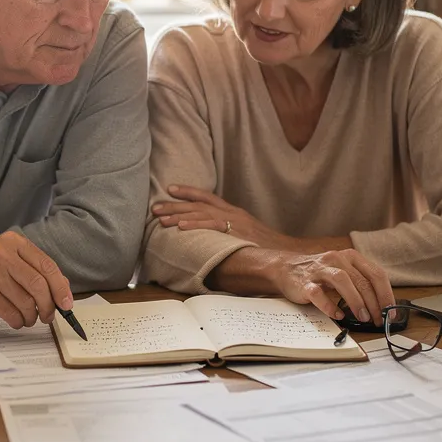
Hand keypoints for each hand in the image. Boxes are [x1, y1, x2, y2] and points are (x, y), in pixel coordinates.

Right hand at [0, 230, 72, 327]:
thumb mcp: (9, 260)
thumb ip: (34, 270)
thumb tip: (63, 291)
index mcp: (14, 242)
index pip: (47, 265)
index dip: (60, 287)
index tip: (66, 303)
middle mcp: (2, 253)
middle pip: (38, 284)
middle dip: (48, 305)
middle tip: (49, 316)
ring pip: (25, 301)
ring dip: (32, 316)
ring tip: (29, 318)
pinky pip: (10, 312)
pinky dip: (18, 321)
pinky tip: (17, 320)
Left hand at [153, 185, 289, 248]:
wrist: (287, 252)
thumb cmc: (266, 248)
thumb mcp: (246, 235)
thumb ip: (229, 233)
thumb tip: (211, 239)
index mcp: (234, 212)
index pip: (207, 197)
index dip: (188, 192)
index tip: (170, 190)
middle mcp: (232, 213)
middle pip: (198, 204)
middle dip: (174, 205)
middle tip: (155, 207)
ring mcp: (234, 221)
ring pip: (200, 213)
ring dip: (178, 215)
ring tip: (160, 219)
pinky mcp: (236, 231)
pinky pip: (211, 225)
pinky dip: (195, 225)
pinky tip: (180, 227)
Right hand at [273, 248, 395, 324]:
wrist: (287, 268)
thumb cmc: (321, 274)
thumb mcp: (344, 272)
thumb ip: (361, 284)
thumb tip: (382, 307)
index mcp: (351, 256)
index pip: (376, 274)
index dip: (386, 294)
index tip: (390, 312)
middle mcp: (337, 259)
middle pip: (362, 280)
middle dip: (373, 303)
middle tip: (377, 320)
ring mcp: (320, 270)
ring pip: (342, 281)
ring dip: (356, 301)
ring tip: (362, 318)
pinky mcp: (304, 282)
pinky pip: (318, 294)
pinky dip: (329, 306)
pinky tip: (337, 315)